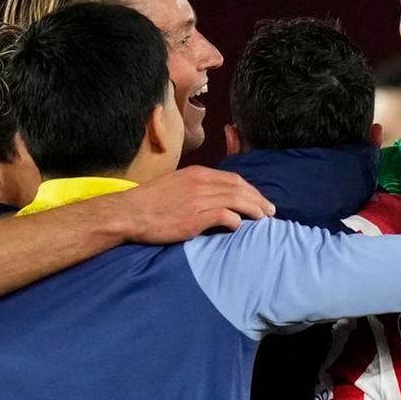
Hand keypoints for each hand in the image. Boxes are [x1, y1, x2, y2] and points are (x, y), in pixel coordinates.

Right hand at [113, 166, 275, 243]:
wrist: (130, 212)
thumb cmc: (149, 203)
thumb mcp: (174, 185)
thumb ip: (194, 188)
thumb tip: (210, 198)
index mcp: (197, 173)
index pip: (232, 179)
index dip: (250, 189)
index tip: (258, 198)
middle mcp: (201, 183)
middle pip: (239, 188)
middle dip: (258, 199)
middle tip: (270, 210)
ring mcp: (199, 199)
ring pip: (236, 200)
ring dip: (253, 209)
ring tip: (264, 218)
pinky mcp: (195, 217)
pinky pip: (224, 215)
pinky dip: (235, 220)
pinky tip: (239, 226)